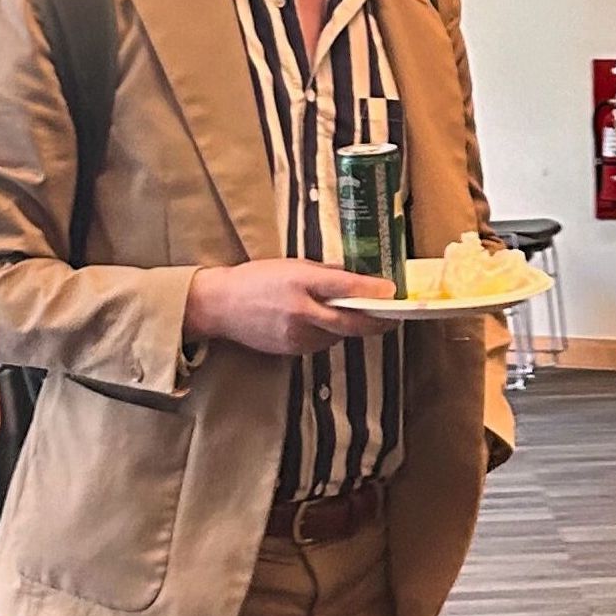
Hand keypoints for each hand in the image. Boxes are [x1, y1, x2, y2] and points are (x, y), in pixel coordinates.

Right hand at [185, 260, 399, 355]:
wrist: (221, 306)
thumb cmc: (257, 279)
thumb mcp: (291, 266)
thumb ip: (324, 273)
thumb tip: (355, 279)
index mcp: (300, 283)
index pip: (344, 287)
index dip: (372, 291)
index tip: (392, 292)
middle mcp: (301, 311)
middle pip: (349, 321)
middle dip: (376, 321)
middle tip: (393, 317)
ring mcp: (297, 335)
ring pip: (337, 335)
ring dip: (351, 327)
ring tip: (362, 316)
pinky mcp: (292, 350)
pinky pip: (322, 344)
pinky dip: (330, 334)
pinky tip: (327, 324)